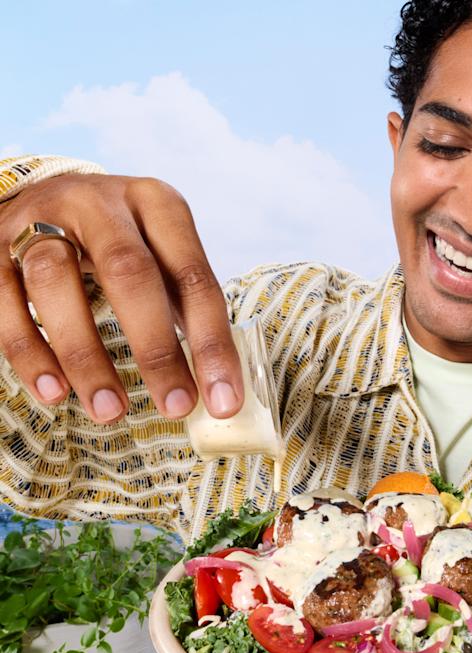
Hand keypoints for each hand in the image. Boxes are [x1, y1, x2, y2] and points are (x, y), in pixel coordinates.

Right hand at [0, 174, 242, 422]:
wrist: (45, 196)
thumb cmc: (122, 241)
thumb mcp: (161, 255)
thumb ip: (184, 307)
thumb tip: (216, 385)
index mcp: (156, 203)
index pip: (193, 277)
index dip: (213, 344)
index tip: (224, 401)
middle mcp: (100, 203)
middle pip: (129, 272)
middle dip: (157, 350)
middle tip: (176, 407)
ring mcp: (40, 219)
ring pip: (56, 281)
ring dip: (86, 355)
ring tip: (111, 411)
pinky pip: (5, 302)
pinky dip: (30, 352)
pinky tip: (55, 392)